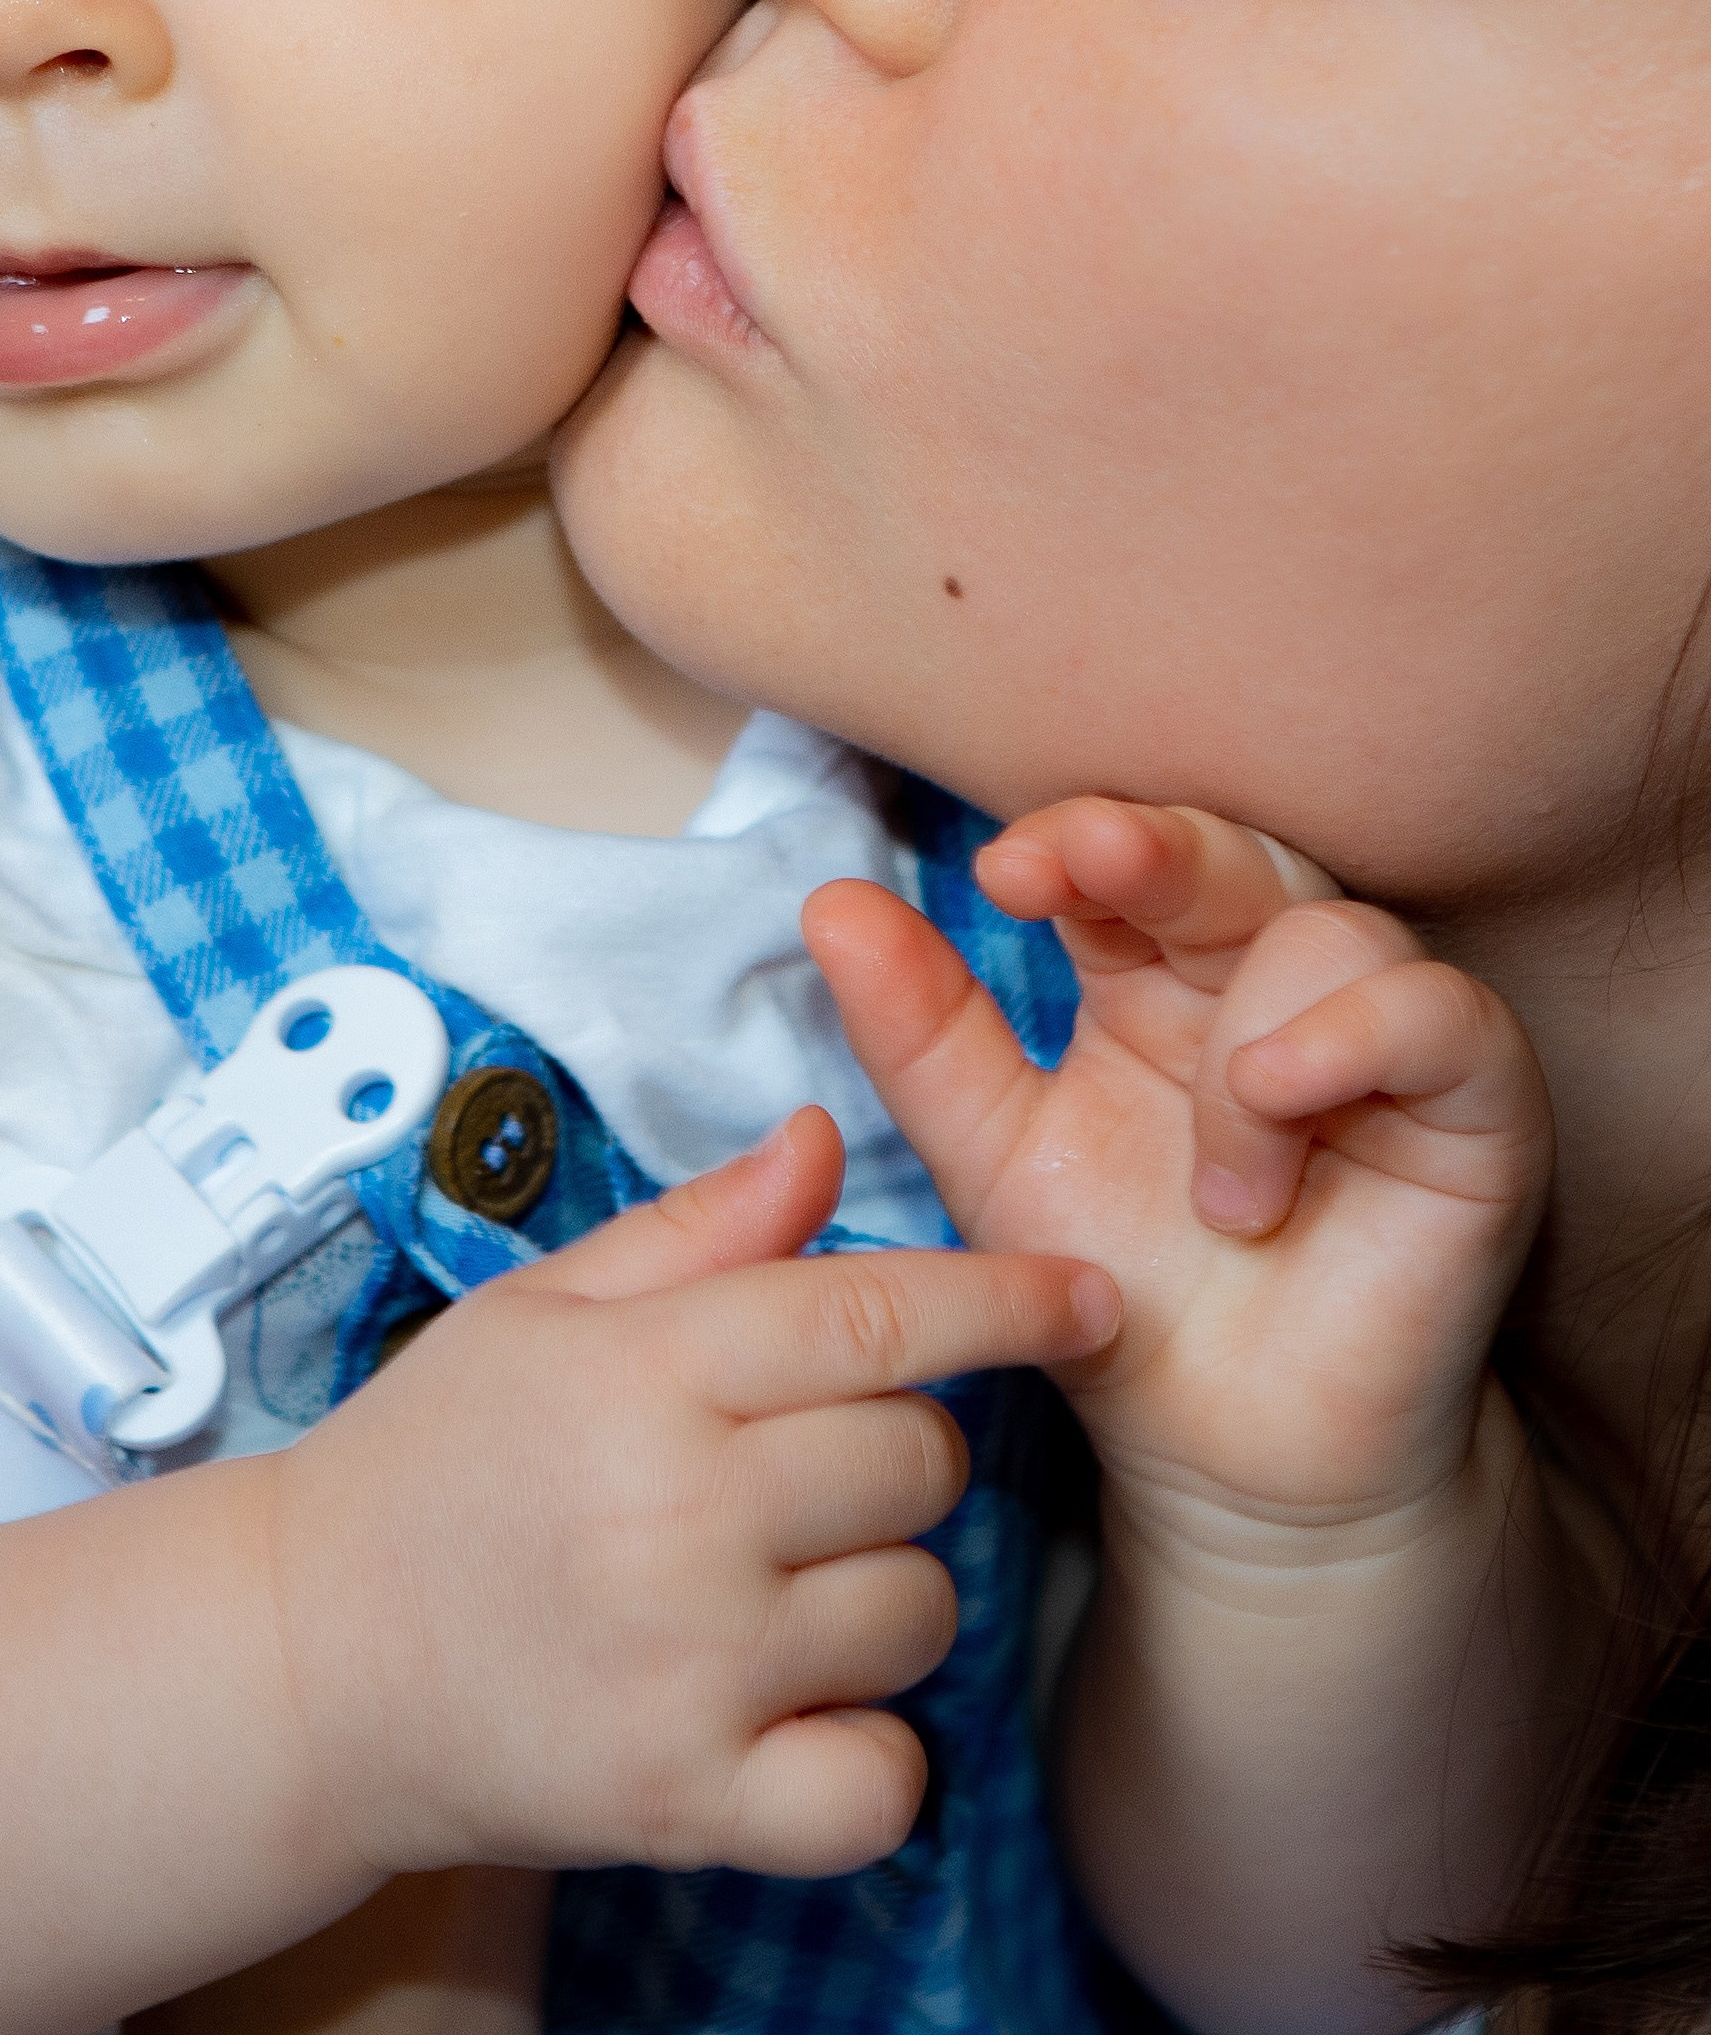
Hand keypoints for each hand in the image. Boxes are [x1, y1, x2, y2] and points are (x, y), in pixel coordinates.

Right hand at [265, 1108, 1116, 1884]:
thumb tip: (825, 1137)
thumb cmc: (433, 1465)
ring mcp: (687, 1668)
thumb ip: (700, 1228)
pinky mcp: (688, 1803)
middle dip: (895, 1452)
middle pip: (920, 1461)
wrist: (307, 1662)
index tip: (1087, 1297)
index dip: (1005, 1297)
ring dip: (879, 1597)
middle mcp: (675, 1514)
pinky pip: (882, 1782)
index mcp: (644, 1371)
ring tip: (765, 1590)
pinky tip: (790, 1712)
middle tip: (792, 1470)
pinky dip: (867, 1756)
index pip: (878, 1315)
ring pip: (917, 1611)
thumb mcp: (542, 1307)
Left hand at [805, 803, 1552, 1551]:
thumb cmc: (1114, 1301)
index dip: (1074, 837)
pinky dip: (1364, 1034)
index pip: (1121, 853)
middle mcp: (1263, 981)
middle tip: (1084, 863)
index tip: (1003, 869)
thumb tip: (828, 904)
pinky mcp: (1476, 1108)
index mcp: (1150, 973)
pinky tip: (1286, 1099)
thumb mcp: (993, 1160)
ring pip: (1330, 930)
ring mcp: (1375, 1037)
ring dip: (1254, 1036)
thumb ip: (920, 1037)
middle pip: (1230, 852)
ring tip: (1222, 1188)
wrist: (1227, 1467)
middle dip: (1156, 845)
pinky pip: (1446, 1015)